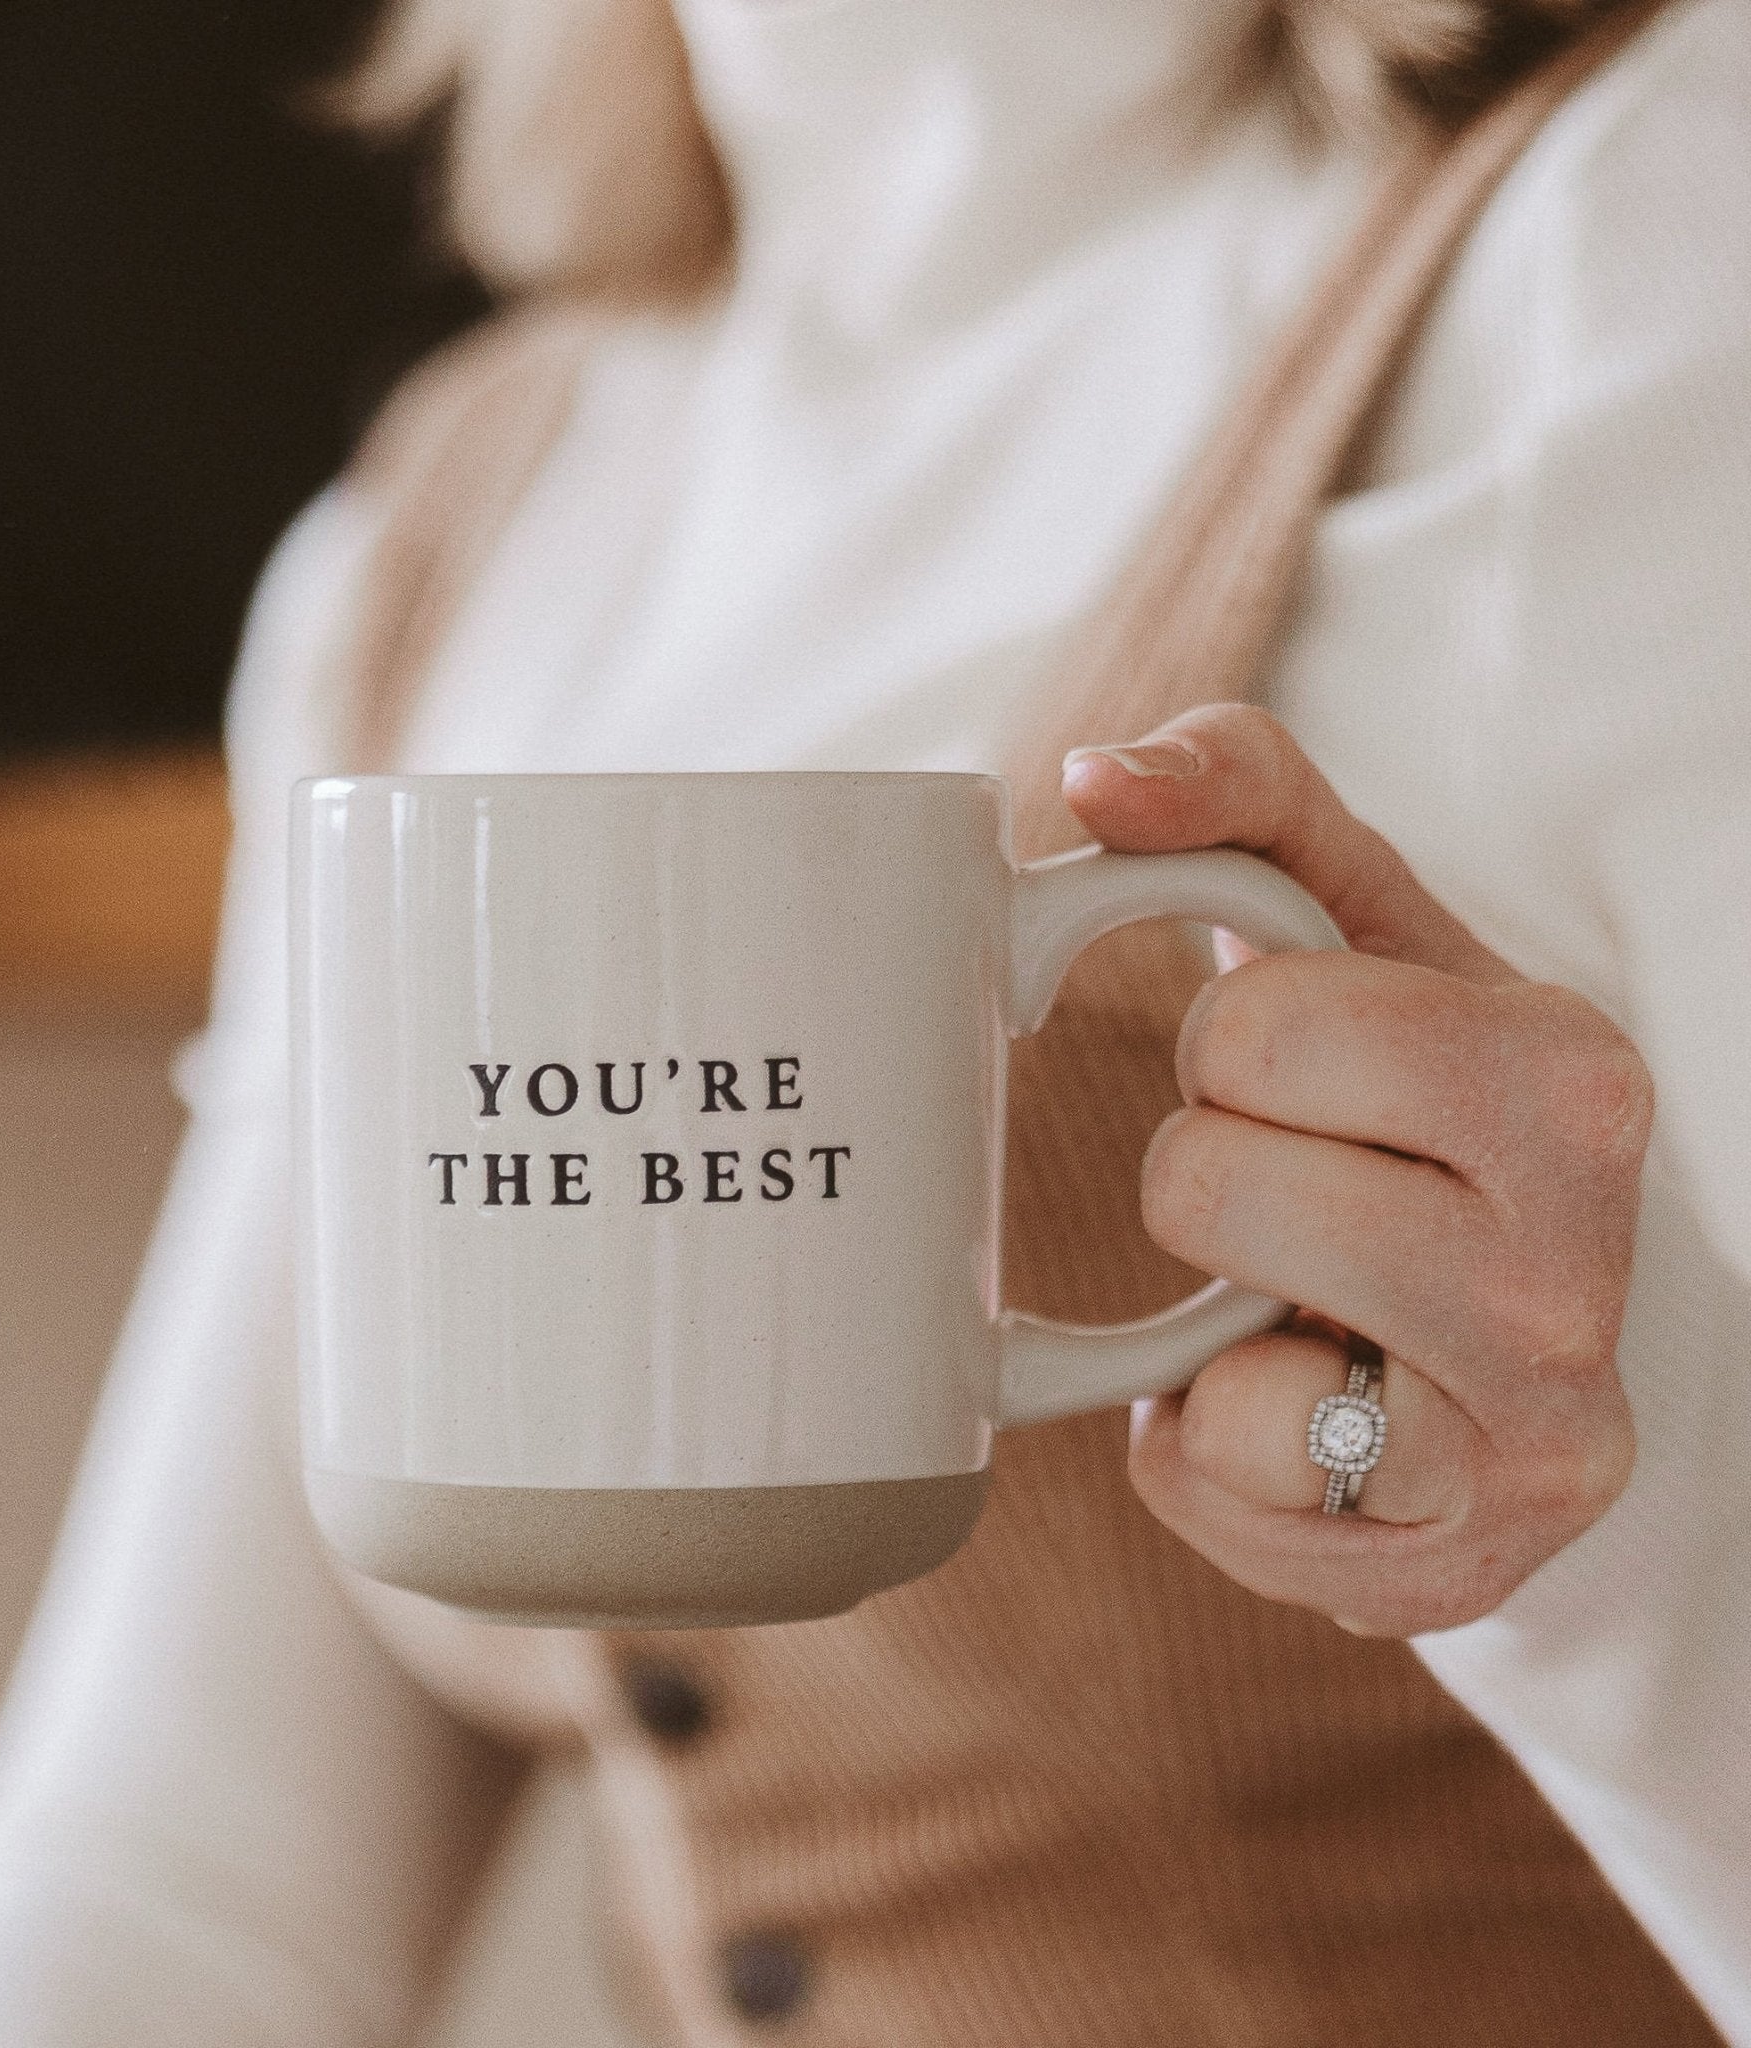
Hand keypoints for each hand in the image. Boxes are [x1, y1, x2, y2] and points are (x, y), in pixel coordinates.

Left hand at [1061, 705, 1651, 1636]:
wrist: (1525, 1325)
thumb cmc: (1413, 1104)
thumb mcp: (1361, 926)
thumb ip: (1239, 800)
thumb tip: (1094, 779)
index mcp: (1564, 1073)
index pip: (1253, 1027)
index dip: (1235, 1051)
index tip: (1314, 1079)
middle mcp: (1577, 1267)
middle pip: (1205, 1184)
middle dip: (1211, 1176)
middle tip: (1307, 1194)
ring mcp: (1528, 1440)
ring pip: (1210, 1364)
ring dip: (1209, 1317)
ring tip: (1305, 1298)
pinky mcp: (1454, 1563)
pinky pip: (1205, 1485)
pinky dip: (1201, 1444)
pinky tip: (1297, 1401)